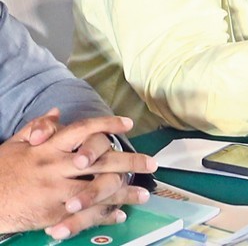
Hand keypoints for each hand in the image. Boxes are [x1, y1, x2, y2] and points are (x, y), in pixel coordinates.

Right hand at [0, 114, 156, 238]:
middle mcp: (56, 166)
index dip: (107, 125)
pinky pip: (84, 214)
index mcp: (48, 147)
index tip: (129, 123)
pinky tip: (119, 215)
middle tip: (152, 162)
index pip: (83, 130)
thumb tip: (57, 112)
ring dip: (123, 192)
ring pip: (98, 189)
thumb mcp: (15, 144)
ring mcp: (55, 191)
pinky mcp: (52, 214)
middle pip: (100, 161)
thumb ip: (38, 127)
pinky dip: (103, 215)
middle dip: (129, 161)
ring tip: (143, 193)